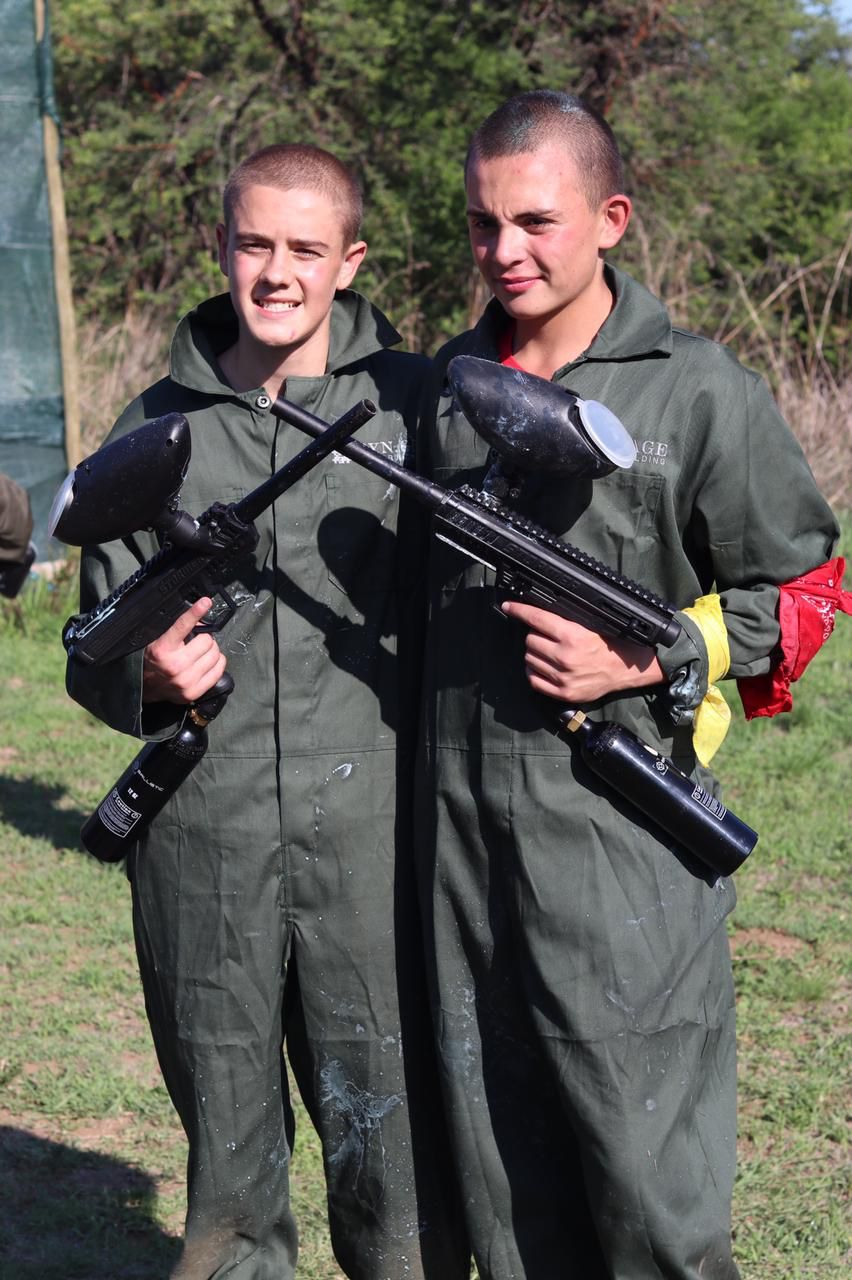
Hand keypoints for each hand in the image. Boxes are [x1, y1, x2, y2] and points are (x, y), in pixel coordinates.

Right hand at [142, 598, 227, 703]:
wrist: (145, 688)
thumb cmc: (153, 661)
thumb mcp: (157, 641)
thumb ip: (175, 630)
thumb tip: (199, 619)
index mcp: (161, 650)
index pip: (182, 626)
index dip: (195, 612)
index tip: (205, 602)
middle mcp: (174, 666)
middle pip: (206, 640)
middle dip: (204, 637)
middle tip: (198, 640)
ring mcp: (186, 681)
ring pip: (215, 654)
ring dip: (211, 649)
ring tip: (201, 651)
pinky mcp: (195, 691)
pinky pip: (219, 669)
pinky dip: (217, 662)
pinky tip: (207, 661)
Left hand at [501, 601, 663, 702]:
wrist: (625, 668)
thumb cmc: (608, 644)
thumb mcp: (588, 625)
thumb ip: (563, 621)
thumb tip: (537, 614)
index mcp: (572, 636)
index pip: (537, 619)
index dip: (519, 610)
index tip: (509, 607)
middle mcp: (565, 657)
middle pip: (530, 640)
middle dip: (534, 635)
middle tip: (546, 636)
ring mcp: (562, 677)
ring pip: (529, 659)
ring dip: (534, 653)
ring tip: (548, 651)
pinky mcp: (562, 693)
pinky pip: (533, 680)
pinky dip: (535, 671)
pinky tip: (544, 666)